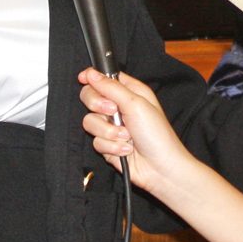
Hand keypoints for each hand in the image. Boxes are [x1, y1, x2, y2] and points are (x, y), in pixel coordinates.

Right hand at [79, 69, 195, 194]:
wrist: (160, 167)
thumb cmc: (157, 134)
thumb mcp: (135, 104)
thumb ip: (111, 87)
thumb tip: (91, 73)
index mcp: (129, 92)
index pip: (103, 78)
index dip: (92, 78)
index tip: (83, 78)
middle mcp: (119, 107)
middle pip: (90, 97)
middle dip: (98, 105)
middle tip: (113, 111)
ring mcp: (112, 127)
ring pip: (90, 122)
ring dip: (109, 131)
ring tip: (126, 137)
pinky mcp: (108, 145)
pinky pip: (96, 141)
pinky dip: (111, 146)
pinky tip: (126, 150)